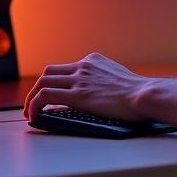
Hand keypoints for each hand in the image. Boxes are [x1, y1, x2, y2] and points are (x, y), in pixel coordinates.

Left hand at [24, 52, 149, 121]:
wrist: (145, 95)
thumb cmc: (139, 94)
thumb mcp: (118, 79)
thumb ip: (103, 82)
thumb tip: (97, 96)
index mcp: (94, 61)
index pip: (66, 68)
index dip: (55, 82)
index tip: (52, 94)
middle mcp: (84, 66)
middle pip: (50, 72)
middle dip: (39, 87)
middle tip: (34, 102)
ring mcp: (79, 79)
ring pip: (42, 82)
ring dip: (32, 97)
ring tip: (30, 111)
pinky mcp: (77, 95)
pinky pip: (45, 96)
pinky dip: (34, 105)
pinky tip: (34, 115)